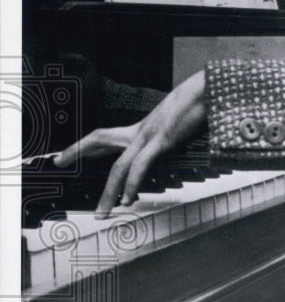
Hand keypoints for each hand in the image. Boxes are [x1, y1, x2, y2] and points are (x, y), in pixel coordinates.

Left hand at [53, 71, 206, 215]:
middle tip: (57, 162)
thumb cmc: (199, 102)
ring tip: (102, 212)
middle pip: (100, 140)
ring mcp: (150, 136)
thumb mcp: (181, 123)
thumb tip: (176, 141)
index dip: (85, 144)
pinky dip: (132, 183)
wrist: (210, 89)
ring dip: (108, 191)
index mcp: (143, 128)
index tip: (67, 154)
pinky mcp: (163, 141)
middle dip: (77, 150)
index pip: (106, 135)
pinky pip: (141, 165)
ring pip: (119, 165)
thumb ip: (173, 134)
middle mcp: (141, 131)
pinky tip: (128, 199)